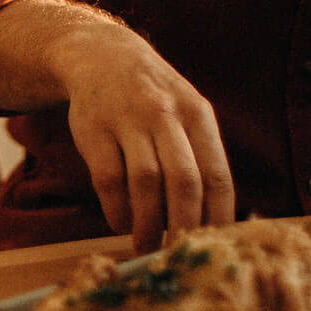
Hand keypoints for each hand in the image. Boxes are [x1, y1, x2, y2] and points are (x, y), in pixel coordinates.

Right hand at [51, 18, 235, 252]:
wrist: (101, 55)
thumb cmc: (154, 99)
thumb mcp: (186, 112)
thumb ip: (200, 157)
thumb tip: (217, 223)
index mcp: (197, 114)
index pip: (217, 175)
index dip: (218, 218)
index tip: (212, 249)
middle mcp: (165, 113)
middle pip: (184, 181)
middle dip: (183, 227)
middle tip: (177, 255)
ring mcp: (127, 119)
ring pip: (145, 183)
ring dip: (147, 224)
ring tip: (146, 245)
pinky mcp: (93, 128)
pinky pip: (108, 179)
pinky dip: (117, 209)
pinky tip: (121, 222)